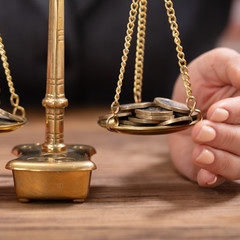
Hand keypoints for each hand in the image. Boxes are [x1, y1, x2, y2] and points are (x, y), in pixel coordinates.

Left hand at [169, 47, 239, 186]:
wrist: (177, 100)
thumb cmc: (203, 78)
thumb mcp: (218, 62)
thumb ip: (235, 67)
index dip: (238, 114)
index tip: (216, 111)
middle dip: (226, 137)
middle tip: (200, 129)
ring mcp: (231, 153)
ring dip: (220, 161)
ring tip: (199, 151)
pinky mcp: (210, 167)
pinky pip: (217, 180)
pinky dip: (212, 178)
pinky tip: (203, 174)